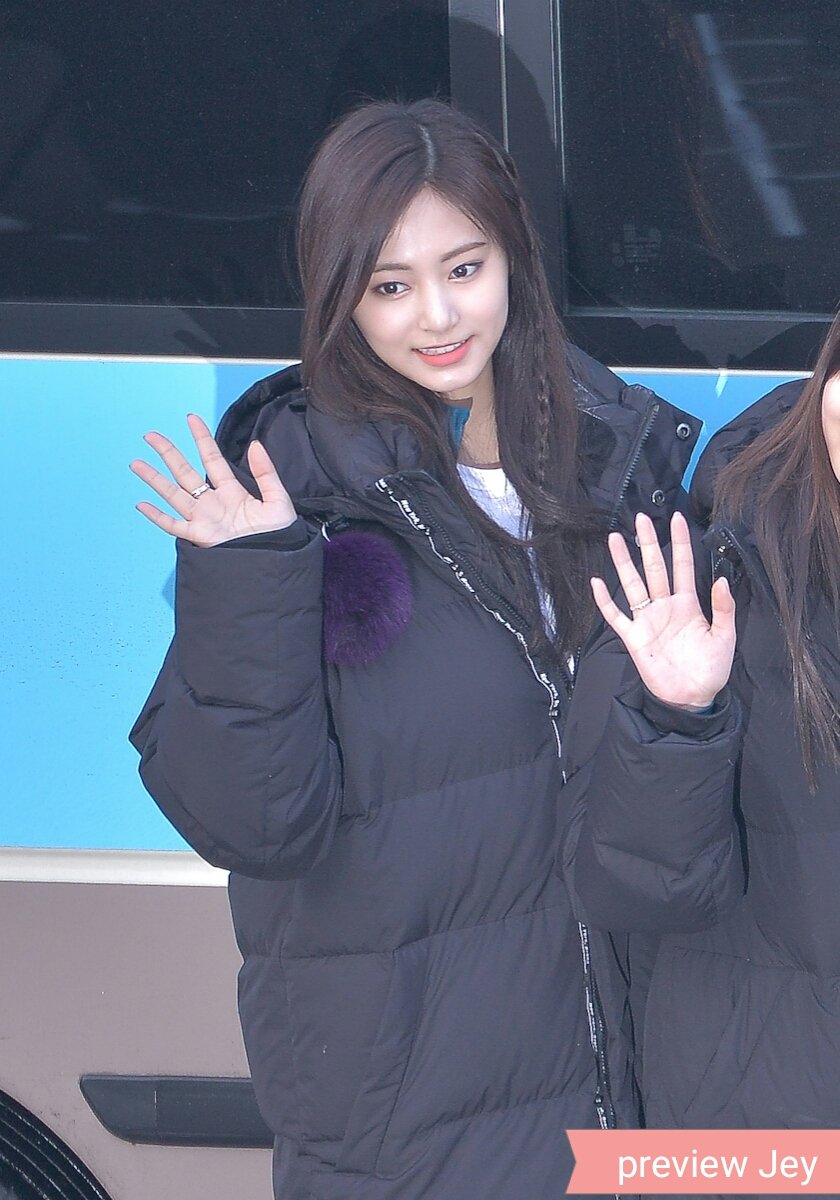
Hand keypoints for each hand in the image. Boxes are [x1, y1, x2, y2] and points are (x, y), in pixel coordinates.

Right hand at [130, 413, 296, 546]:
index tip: (191, 418)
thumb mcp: (278, 500)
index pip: (212, 459)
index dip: (202, 438)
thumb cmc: (281, 537)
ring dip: (155, 480)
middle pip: (185, 473)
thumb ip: (266, 473)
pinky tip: (142, 505)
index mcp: (233, 492)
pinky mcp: (200, 538)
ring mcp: (204, 520)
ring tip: (136, 463)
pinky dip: (157, 517)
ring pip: (173, 495)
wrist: (276, 563)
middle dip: (168, 453)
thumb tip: (255, 445)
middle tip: (151, 435)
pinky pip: (174, 526)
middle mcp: (214, 503)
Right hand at [590, 511, 734, 709]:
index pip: (683, 566)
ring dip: (624, 562)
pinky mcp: (634, 637)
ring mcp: (647, 620)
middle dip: (648, 543)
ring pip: (633, 584)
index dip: (680, 543)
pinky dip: (605, 601)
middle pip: (654, 568)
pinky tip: (596, 583)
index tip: (677, 519)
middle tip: (641, 519)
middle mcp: (665, 606)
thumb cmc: (711, 669)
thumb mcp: (725, 637)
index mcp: (688, 604)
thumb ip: (723, 608)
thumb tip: (722, 579)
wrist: (692, 697)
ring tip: (616, 539)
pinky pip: (616, 616)